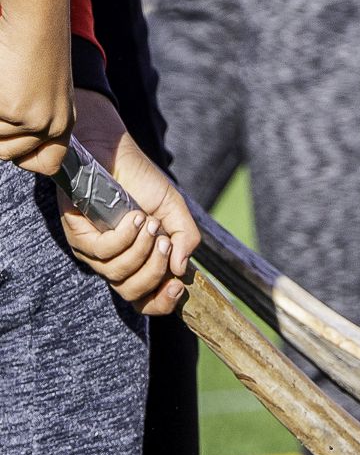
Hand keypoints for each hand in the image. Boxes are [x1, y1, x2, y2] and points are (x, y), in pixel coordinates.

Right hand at [0, 0, 74, 174]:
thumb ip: (30, 117)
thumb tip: (6, 139)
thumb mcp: (41, 89)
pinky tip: (1, 76)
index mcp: (63, 121)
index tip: (8, 139)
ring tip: (4, 83)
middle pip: (8, 154)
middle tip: (3, 101)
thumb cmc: (33, 45)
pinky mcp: (10, 108)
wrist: (37, 19)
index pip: (48, 164)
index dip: (23, 156)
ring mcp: (32, 120)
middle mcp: (52, 126)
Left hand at [59, 90, 197, 314]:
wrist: (113, 152)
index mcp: (142, 263)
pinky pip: (101, 252)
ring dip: (140, 250)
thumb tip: (181, 269)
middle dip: (155, 271)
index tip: (179, 285)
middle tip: (167, 243)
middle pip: (134, 294)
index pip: (148, 301)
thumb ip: (187, 240)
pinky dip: (122, 237)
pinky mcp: (77, 236)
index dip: (164, 302)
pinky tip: (133, 218)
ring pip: (118, 274)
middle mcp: (117, 263)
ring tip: (150, 222)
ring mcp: (95, 253)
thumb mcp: (175, 211)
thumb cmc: (143, 181)